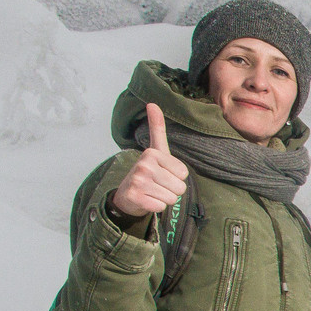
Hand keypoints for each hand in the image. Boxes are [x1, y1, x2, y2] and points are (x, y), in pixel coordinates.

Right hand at [108, 102, 189, 219]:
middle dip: (172, 190)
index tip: (162, 173)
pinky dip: (156, 207)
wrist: (127, 194)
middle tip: (157, 185)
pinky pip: (161, 207)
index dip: (176, 177)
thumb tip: (152, 103)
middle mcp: (144, 165)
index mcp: (152, 153)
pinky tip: (146, 199)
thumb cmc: (148, 171)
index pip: (183, 173)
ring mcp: (138, 181)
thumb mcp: (156, 150)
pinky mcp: (135, 197)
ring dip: (164, 198)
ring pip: (172, 198)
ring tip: (152, 192)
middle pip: (180, 187)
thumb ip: (157, 128)